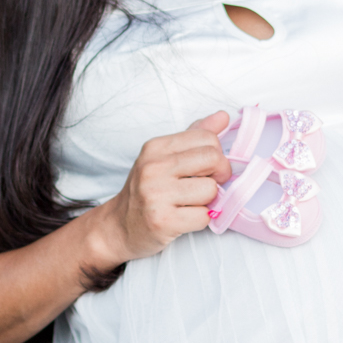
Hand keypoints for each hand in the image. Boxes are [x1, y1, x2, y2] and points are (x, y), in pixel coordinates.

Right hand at [93, 112, 231, 264]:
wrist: (119, 226)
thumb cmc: (146, 190)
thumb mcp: (163, 157)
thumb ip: (194, 136)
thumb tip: (223, 116)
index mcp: (156, 147)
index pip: (207, 138)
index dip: (217, 155)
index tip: (210, 168)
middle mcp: (153, 168)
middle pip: (213, 159)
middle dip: (219, 175)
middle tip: (208, 185)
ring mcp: (156, 194)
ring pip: (211, 190)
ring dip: (209, 201)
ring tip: (191, 203)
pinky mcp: (162, 221)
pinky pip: (204, 217)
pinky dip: (200, 220)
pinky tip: (185, 218)